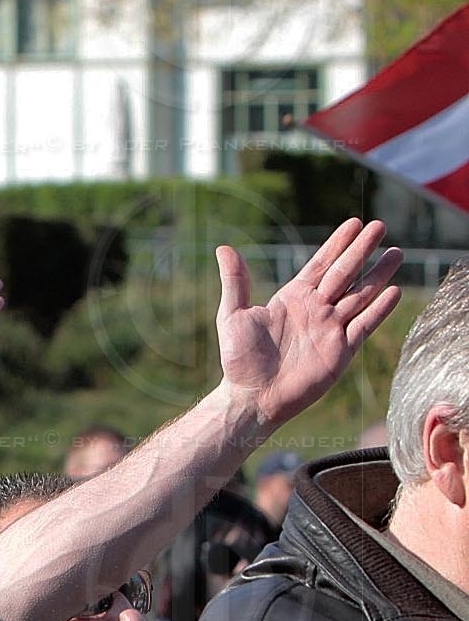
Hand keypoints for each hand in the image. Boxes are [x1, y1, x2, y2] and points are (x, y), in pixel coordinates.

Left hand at [214, 218, 401, 427]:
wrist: (253, 396)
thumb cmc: (239, 358)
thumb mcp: (233, 315)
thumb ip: (235, 282)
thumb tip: (224, 248)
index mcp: (293, 298)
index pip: (321, 264)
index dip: (337, 243)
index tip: (354, 223)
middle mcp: (316, 309)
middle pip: (345, 273)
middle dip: (362, 250)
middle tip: (380, 225)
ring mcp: (331, 328)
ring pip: (361, 295)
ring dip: (378, 274)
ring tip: (396, 252)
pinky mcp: (342, 350)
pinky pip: (364, 325)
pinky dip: (379, 309)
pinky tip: (394, 291)